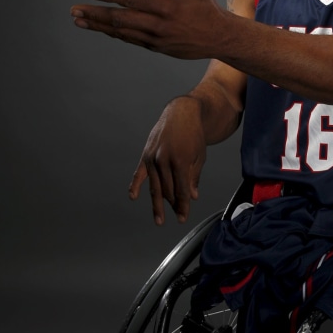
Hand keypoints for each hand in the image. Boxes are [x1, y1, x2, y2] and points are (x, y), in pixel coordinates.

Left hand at [70, 0, 225, 58]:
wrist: (220, 39)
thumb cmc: (207, 9)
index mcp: (167, 7)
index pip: (134, 0)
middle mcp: (158, 25)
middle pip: (120, 19)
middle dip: (95, 14)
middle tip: (74, 10)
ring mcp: (155, 39)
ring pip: (121, 32)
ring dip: (98, 26)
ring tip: (78, 20)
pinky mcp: (156, 48)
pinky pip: (130, 39)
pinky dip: (113, 33)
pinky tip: (99, 28)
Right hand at [129, 95, 206, 224]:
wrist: (181, 114)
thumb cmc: (193, 135)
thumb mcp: (199, 156)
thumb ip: (193, 177)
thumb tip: (192, 197)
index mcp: (180, 160)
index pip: (180, 190)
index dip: (182, 206)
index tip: (183, 218)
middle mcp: (163, 160)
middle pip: (167, 190)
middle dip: (173, 205)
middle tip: (178, 216)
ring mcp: (152, 158)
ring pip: (155, 186)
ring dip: (157, 204)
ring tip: (159, 219)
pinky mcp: (145, 155)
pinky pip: (139, 173)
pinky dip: (135, 186)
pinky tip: (133, 197)